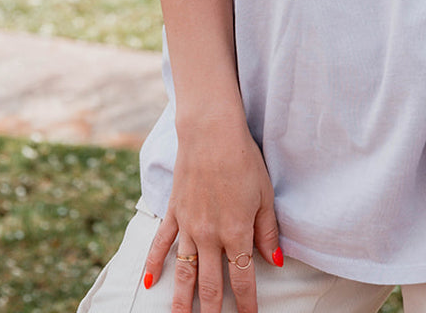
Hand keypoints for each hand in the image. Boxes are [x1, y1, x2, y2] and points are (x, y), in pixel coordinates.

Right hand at [143, 112, 280, 312]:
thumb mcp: (264, 195)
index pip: (242, 280)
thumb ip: (267, 231)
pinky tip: (150, 284)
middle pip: (210, 286)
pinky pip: (162, 245)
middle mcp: (210, 236)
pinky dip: (154, 265)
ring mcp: (188, 226)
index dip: (246, 305)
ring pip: (184, 274)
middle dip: (212, 312)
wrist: (211, 132)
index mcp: (236, 232)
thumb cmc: (244, 159)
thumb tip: (275, 261)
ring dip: (182, 302)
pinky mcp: (174, 213)